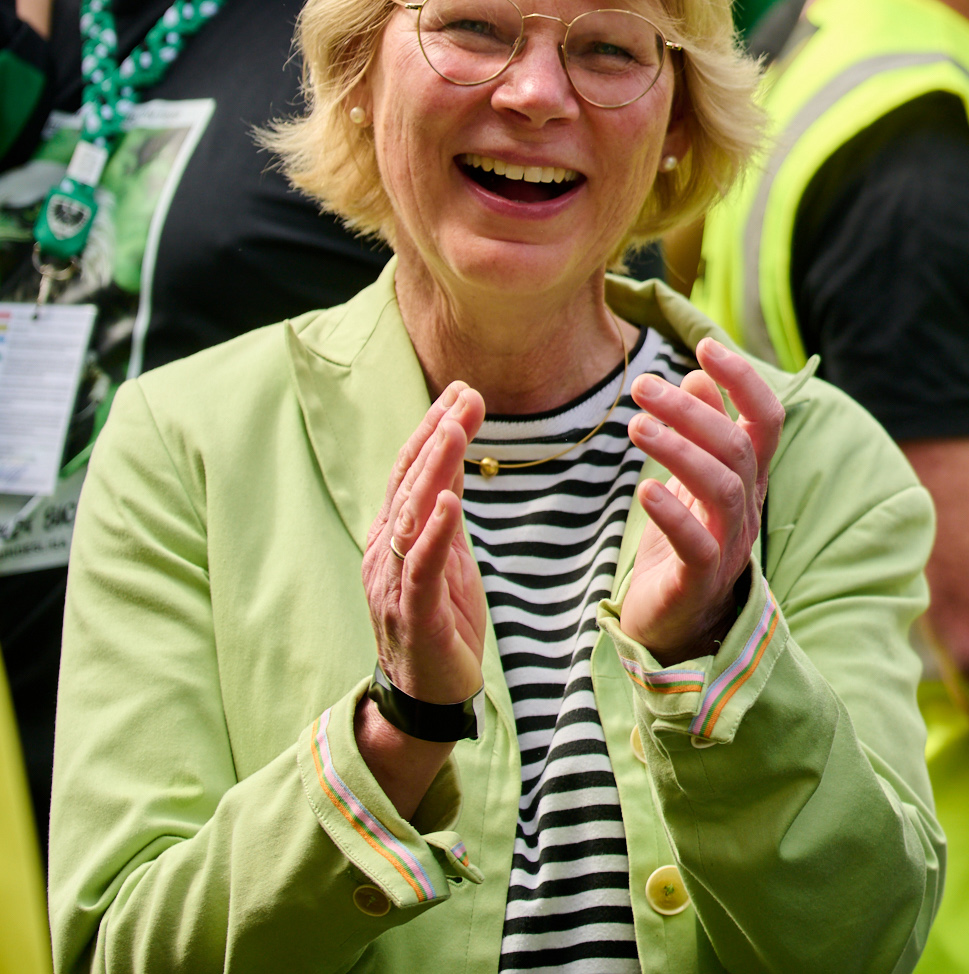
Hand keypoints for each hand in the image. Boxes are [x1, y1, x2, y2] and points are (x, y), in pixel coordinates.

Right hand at [365, 384, 490, 707]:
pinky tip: (447, 501)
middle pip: (408, 484)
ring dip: (434, 469)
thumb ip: (446, 514)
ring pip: (410, 515)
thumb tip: (455, 463)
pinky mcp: (414, 613)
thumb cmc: (440, 622)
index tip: (461, 391)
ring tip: (456, 429)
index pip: (408, 473)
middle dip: (437, 436)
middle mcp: (385, 553)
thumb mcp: (449, 557)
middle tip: (465, 395)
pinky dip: (432, 532)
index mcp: (392, 538)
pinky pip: (420, 566)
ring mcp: (394, 582)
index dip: (432, 430)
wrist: (428, 695)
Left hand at [618, 340, 784, 661]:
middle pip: (738, 448)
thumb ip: (699, 431)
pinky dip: (673, 515)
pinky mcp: (698, 580)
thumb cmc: (683, 544)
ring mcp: (728, 545)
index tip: (705, 346)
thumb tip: (694, 376)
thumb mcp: (690, 481)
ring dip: (680, 451)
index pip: (766, 420)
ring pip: (722, 489)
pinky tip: (644, 491)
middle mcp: (747, 508)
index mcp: (749, 479)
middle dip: (693, 411)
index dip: (743, 380)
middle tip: (642, 386)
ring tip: (636, 426)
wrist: (673, 624)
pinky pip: (697, 544)